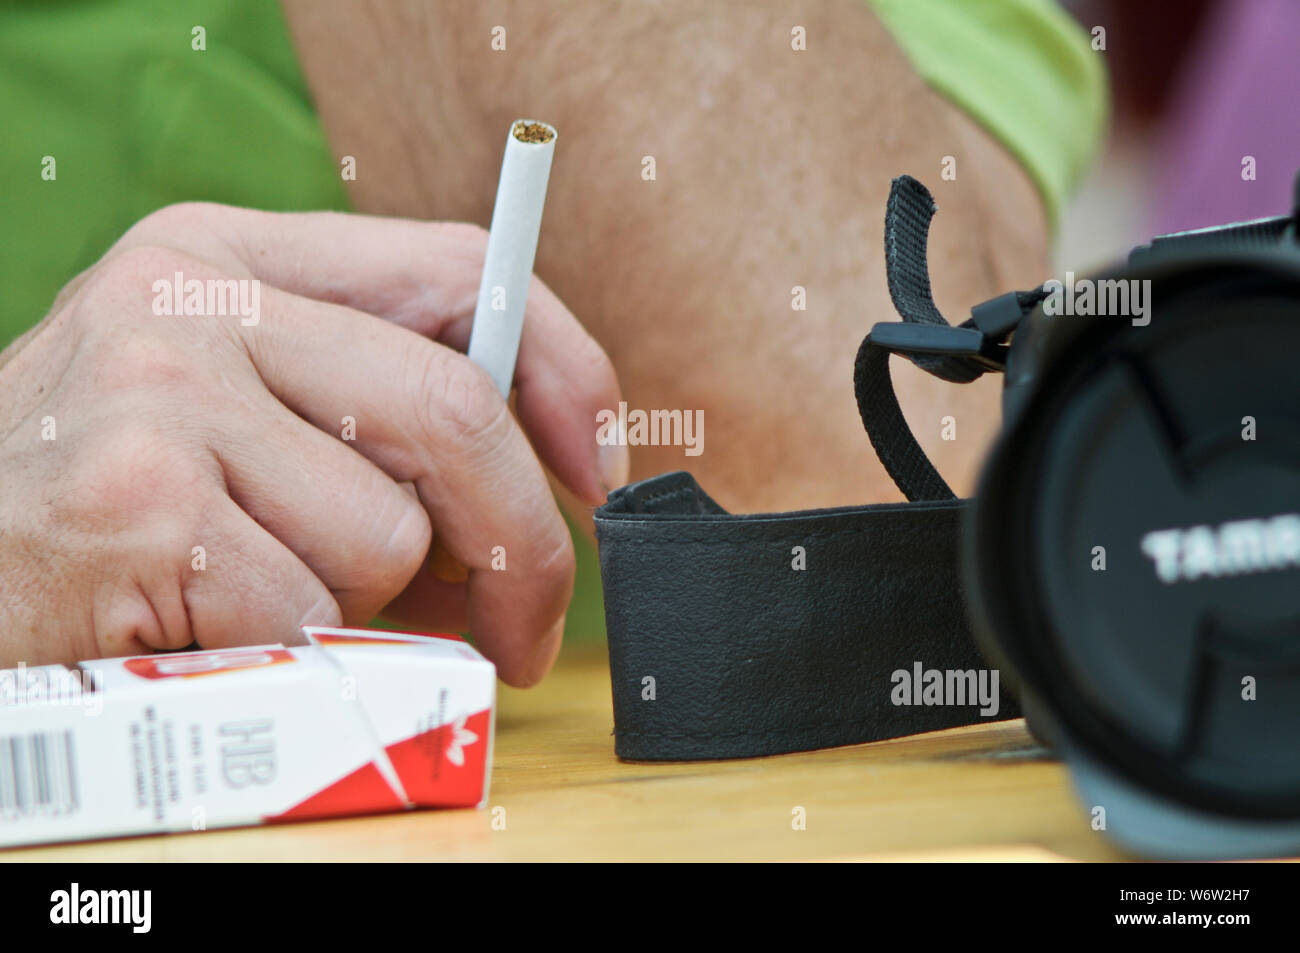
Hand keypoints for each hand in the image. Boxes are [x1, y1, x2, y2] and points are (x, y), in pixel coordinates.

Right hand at [0, 203, 625, 685]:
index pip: (456, 269)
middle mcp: (191, 303)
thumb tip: (528, 499)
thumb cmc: (110, 501)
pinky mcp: (143, 509)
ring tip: (264, 592)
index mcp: (230, 257)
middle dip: (523, 545)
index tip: (597, 465)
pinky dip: (293, 650)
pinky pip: (315, 612)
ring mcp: (160, 398)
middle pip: (454, 411)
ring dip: (360, 603)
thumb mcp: (229, 407)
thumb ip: (367, 416)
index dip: (562, 367)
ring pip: (388, 534)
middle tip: (526, 627)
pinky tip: (212, 627)